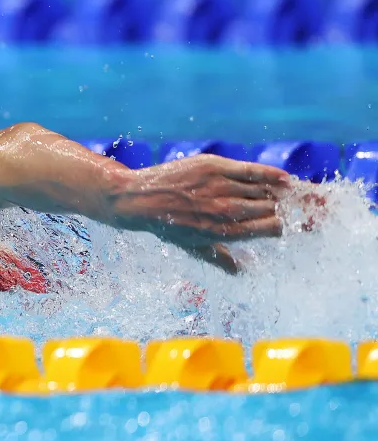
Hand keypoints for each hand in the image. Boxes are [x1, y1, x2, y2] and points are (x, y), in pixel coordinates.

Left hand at [109, 154, 290, 248]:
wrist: (138, 199)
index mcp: (223, 232)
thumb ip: (220, 258)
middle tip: (302, 206)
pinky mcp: (213, 167)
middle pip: (270, 208)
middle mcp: (224, 210)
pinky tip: (284, 179)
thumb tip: (241, 273)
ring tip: (292, 193)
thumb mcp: (192, 247)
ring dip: (279, 191)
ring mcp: (219, 187)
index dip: (286, 225)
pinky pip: (249, 170)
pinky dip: (269, 174)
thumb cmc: (165, 225)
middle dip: (289, 208)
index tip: (296, 223)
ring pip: (262, 189)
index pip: (269, 229)